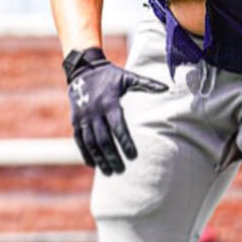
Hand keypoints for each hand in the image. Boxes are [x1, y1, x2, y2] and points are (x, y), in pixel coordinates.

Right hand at [64, 48, 167, 174]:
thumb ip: (147, 84)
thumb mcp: (128, 77)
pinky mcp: (75, 120)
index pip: (118, 126)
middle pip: (104, 139)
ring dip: (99, 158)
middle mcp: (95, 111)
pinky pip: (80, 140)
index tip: (133, 156)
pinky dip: (86, 153)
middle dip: (112, 156)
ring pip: (91, 142)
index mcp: (109, 102)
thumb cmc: (110, 75)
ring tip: (108, 172)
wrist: (83, 69)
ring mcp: (83, 117)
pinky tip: (93, 165)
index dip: (125, 142)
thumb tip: (167, 88)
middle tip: (121, 170)